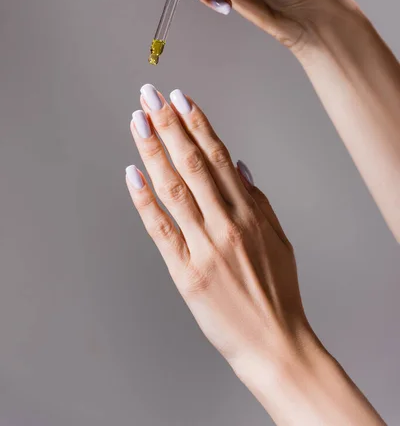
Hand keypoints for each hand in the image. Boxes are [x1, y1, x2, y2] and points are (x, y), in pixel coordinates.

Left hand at [126, 83, 310, 365]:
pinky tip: (132, 173)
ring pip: (173, 188)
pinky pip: (160, 229)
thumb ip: (256, 199)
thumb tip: (238, 164)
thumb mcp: (278, 238)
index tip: (180, 98)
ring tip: (138, 121)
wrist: (275, 342)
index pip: (218, 156)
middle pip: (192, 163)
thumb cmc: (277, 289)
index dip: (197, 124)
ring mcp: (204, 247)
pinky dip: (145, 200)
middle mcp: (226, 223)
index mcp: (250, 212)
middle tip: (150, 96)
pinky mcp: (185, 272)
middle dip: (168, 124)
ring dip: (153, 151)